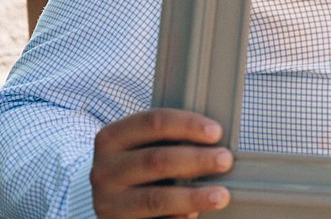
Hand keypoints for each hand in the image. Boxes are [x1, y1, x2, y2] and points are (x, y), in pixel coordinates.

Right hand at [91, 108, 232, 217]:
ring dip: (192, 197)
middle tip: (225, 161)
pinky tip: (194, 216)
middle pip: (156, 160)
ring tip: (221, 195)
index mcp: (112, 138)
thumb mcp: (145, 146)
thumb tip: (216, 142)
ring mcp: (107, 202)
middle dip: (196, 160)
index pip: (153, 122)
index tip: (217, 132)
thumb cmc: (140, 166)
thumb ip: (172, 139)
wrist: (112, 201)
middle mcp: (104, 170)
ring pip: (155, 199)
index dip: (188, 125)